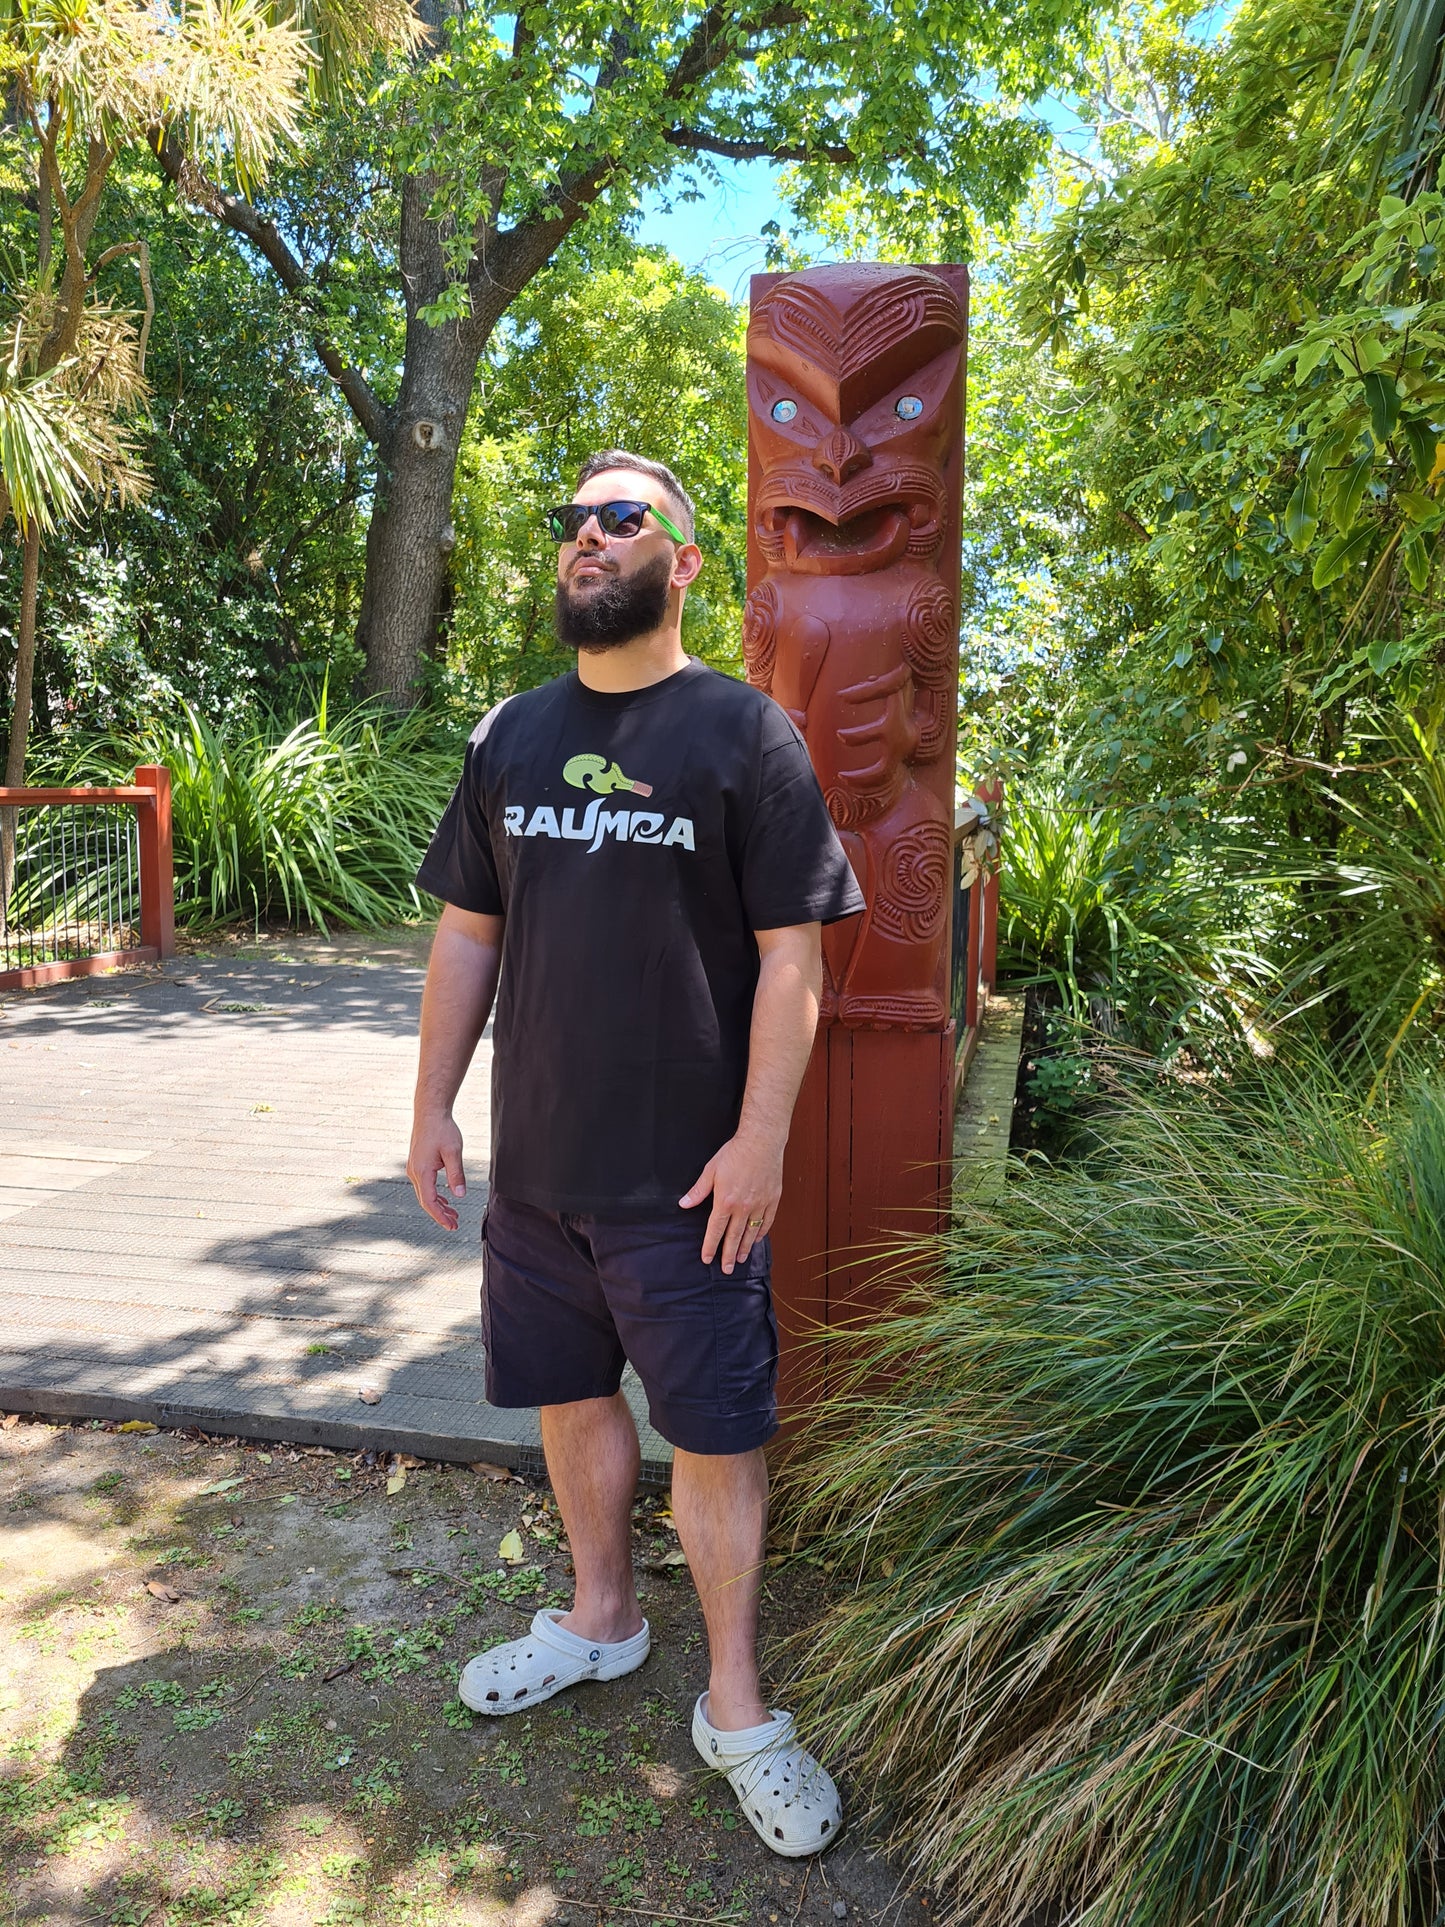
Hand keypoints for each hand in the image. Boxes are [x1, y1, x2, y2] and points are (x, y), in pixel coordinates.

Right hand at [408, 1110, 465, 1229]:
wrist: (430, 1113)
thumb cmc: (442, 1129)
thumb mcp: (453, 1152)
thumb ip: (456, 1175)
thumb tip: (460, 1195)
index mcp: (422, 1172)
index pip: (429, 1202)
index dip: (440, 1216)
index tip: (451, 1226)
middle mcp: (414, 1172)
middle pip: (426, 1201)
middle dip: (440, 1214)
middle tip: (455, 1225)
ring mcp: (414, 1169)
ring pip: (425, 1194)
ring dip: (438, 1206)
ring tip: (453, 1215)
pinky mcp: (417, 1165)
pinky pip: (425, 1186)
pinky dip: (435, 1195)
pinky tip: (445, 1200)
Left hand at [679, 1132, 783, 1272]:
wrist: (762, 1141)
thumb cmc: (735, 1153)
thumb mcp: (711, 1170)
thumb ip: (698, 1191)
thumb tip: (684, 1204)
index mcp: (725, 1201)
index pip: (716, 1230)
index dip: (710, 1246)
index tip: (707, 1259)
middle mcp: (743, 1207)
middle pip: (734, 1237)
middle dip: (729, 1255)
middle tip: (727, 1270)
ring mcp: (760, 1205)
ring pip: (751, 1233)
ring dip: (746, 1248)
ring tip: (742, 1259)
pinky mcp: (772, 1200)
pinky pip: (767, 1222)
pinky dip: (762, 1233)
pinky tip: (757, 1240)